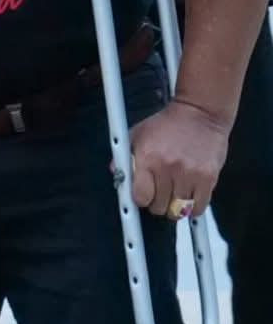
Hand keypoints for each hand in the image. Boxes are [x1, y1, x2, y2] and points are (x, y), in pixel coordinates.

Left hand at [127, 99, 230, 219]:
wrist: (200, 113)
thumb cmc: (167, 124)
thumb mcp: (137, 134)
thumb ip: (124, 156)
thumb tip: (116, 174)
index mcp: (147, 158)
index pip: (140, 196)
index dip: (140, 199)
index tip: (142, 195)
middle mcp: (168, 168)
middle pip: (159, 206)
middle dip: (156, 203)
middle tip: (158, 194)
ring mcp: (189, 174)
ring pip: (178, 210)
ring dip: (174, 207)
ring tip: (173, 195)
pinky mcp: (208, 177)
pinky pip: (199, 207)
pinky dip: (192, 208)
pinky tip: (188, 198)